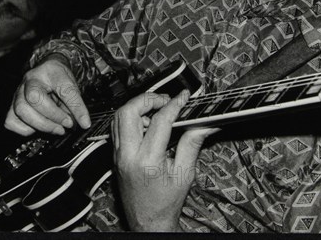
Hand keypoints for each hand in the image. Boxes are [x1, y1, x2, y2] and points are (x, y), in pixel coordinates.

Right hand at [4, 57, 90, 135]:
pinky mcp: (11, 104)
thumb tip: (82, 123)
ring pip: (21, 110)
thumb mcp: (72, 85)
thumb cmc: (59, 78)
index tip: (84, 122)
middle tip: (67, 125)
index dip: (75, 107)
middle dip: (53, 116)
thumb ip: (75, 103)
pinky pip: (11, 121)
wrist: (47, 70)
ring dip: (42, 125)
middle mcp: (31, 79)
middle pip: (35, 98)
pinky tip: (39, 127)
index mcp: (51, 71)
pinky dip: (25, 129)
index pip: (64, 89)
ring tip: (57, 129)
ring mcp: (18, 91)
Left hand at [113, 90, 218, 231]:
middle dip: (148, 99)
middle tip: (165, 100)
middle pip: (129, 112)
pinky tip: (146, 122)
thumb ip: (193, 143)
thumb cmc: (165, 203)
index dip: (174, 104)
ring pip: (119, 117)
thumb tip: (205, 123)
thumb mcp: (185, 173)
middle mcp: (128, 156)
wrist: (147, 222)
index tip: (184, 98)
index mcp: (148, 160)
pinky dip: (131, 118)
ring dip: (138, 106)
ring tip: (157, 109)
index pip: (160, 121)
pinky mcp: (115, 156)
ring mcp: (118, 156)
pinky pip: (117, 128)